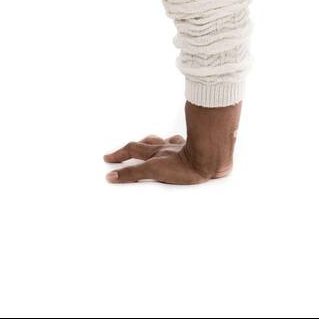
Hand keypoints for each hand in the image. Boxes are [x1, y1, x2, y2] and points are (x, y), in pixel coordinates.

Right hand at [104, 134, 230, 184]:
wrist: (211, 159)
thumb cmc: (185, 166)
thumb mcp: (154, 171)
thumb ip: (132, 174)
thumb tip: (110, 177)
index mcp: (155, 153)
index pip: (132, 150)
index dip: (119, 154)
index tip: (108, 158)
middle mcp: (166, 148)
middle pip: (146, 143)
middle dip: (134, 147)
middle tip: (127, 150)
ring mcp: (181, 148)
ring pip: (165, 142)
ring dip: (156, 143)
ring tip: (152, 144)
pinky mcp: (195, 152)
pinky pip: (184, 145)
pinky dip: (179, 145)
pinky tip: (181, 146)